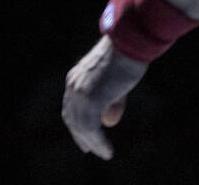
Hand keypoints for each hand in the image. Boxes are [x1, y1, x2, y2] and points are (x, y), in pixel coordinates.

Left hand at [62, 35, 147, 159]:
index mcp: (75, 79)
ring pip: (82, 126)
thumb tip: (108, 122)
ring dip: (93, 143)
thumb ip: (111, 101)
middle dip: (81, 136)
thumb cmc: (125, 60)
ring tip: (105, 154)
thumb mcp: (115, 83)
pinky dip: (98, 142)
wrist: (128, 45)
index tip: (84, 139)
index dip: (76, 125)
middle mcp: (73, 86)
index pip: (70, 108)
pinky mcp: (91, 99)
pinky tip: (106, 150)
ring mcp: (80, 93)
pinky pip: (91, 128)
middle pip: (72, 118)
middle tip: (91, 151)